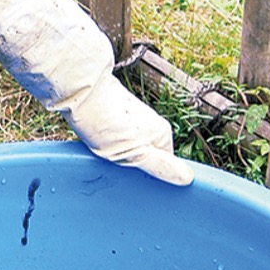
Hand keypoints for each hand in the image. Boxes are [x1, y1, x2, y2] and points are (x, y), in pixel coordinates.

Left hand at [67, 71, 191, 185]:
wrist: (81, 91)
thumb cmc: (107, 123)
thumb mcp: (136, 154)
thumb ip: (161, 167)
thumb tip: (187, 178)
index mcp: (163, 134)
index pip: (163, 166)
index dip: (148, 175)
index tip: (133, 177)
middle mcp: (153, 123)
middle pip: (146, 155)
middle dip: (131, 163)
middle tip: (114, 164)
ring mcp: (135, 116)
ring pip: (130, 145)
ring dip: (116, 152)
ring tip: (102, 150)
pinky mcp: (118, 110)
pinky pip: (117, 134)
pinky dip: (107, 140)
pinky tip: (96, 140)